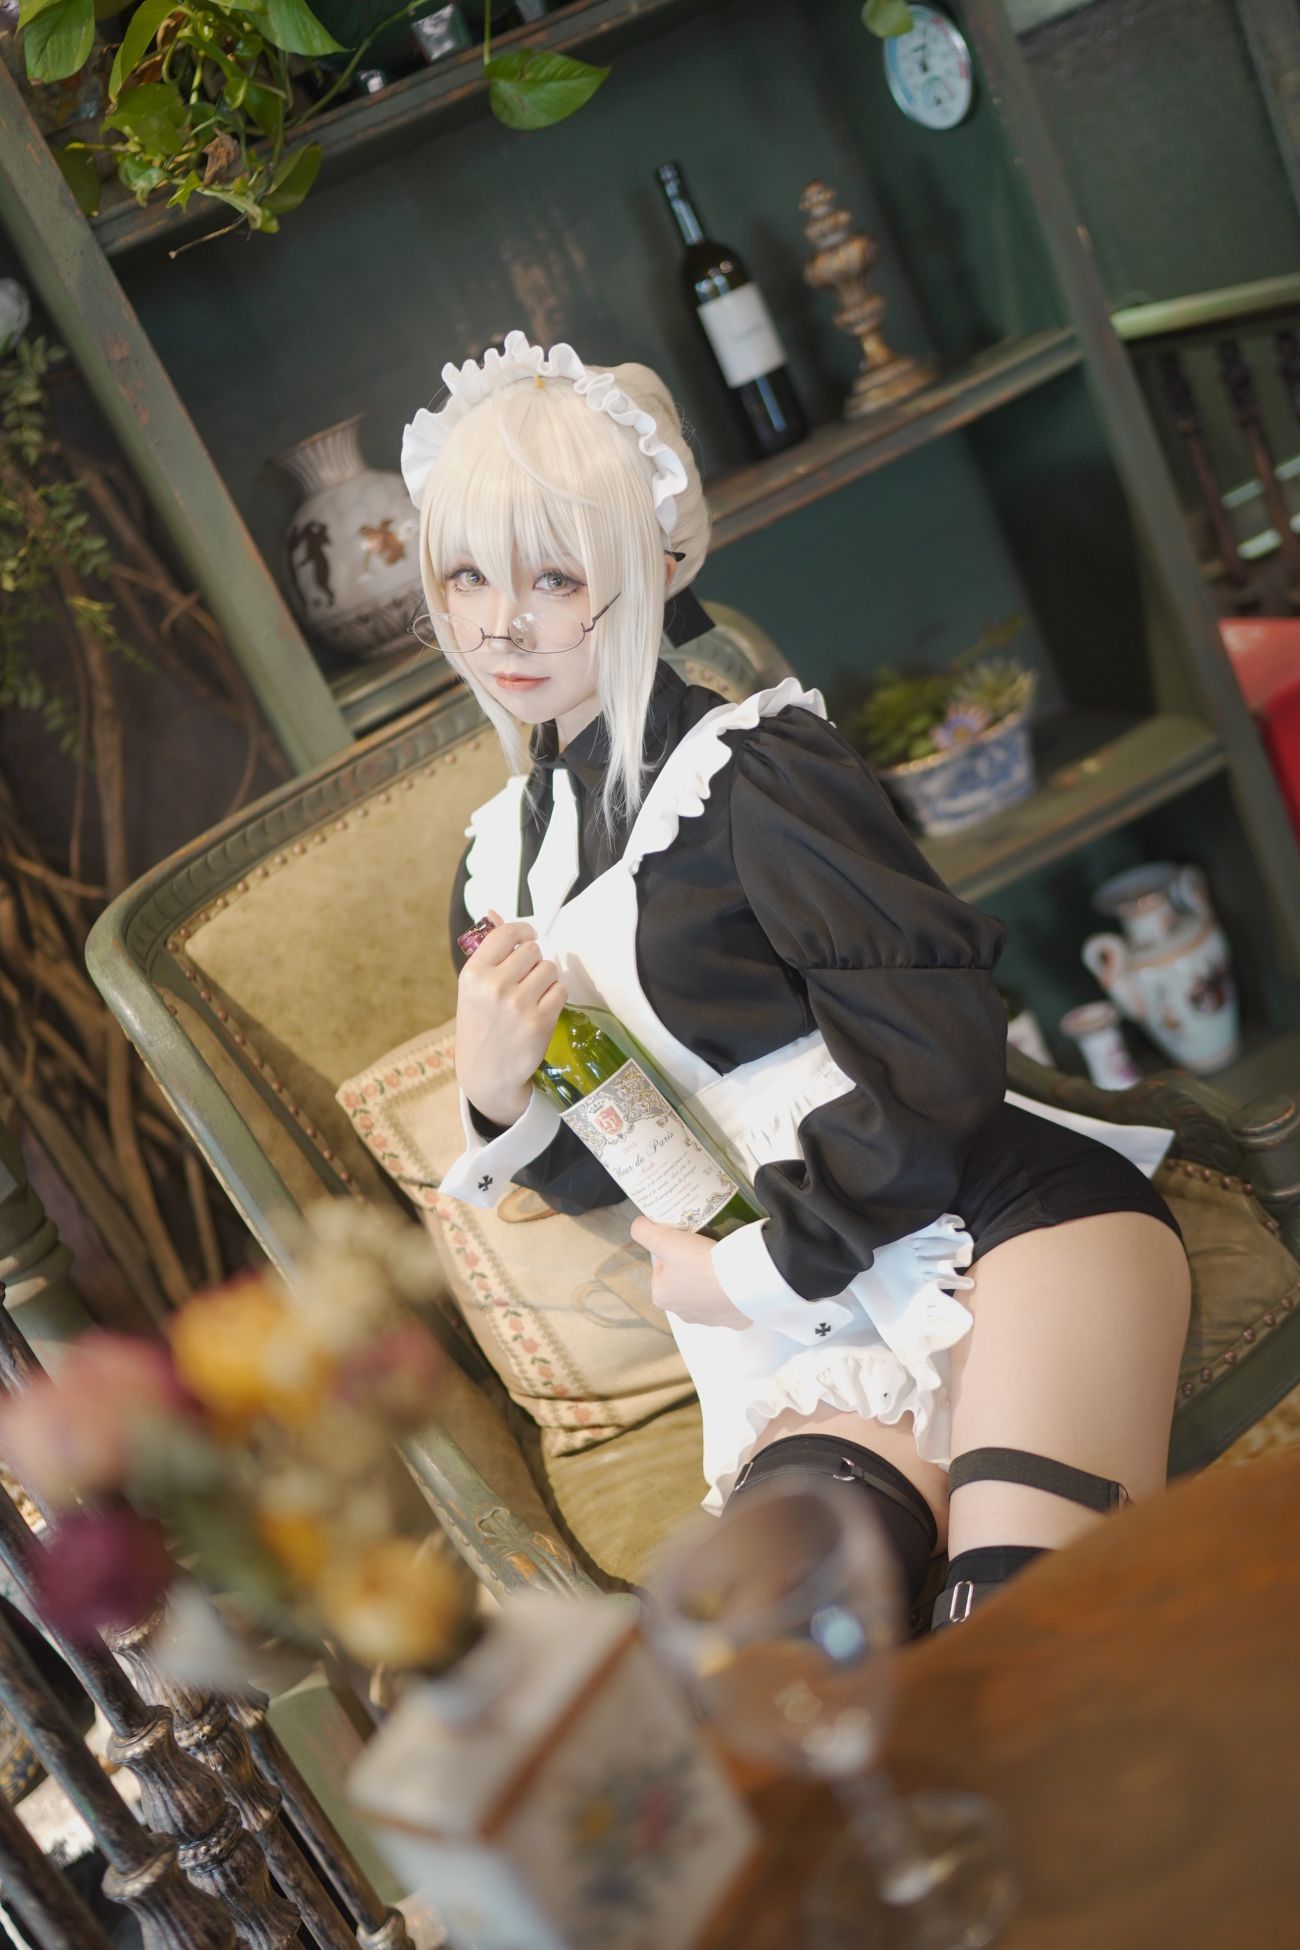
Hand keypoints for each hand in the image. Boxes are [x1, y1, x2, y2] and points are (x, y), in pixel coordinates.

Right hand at [456, 910, 565, 1126]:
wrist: (486, 1072)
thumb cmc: (480, 1024)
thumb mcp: (474, 986)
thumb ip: (488, 948)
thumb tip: (494, 911)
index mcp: (473, 973)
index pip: (506, 933)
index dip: (523, 931)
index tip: (528, 937)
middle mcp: (494, 986)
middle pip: (533, 950)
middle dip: (534, 960)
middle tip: (526, 978)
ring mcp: (518, 1005)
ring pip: (550, 969)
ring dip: (547, 978)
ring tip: (533, 995)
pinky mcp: (539, 1022)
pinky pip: (561, 990)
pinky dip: (555, 997)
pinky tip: (542, 1008)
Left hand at [630, 1218, 750, 1328]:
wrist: (743, 1281)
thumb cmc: (699, 1261)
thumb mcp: (664, 1239)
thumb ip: (643, 1230)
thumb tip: (639, 1226)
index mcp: (661, 1296)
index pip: (662, 1266)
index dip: (673, 1250)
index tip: (688, 1243)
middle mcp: (681, 1313)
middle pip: (682, 1280)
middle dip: (691, 1266)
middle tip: (706, 1249)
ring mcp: (708, 1320)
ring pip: (705, 1293)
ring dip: (710, 1280)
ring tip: (722, 1263)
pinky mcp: (733, 1321)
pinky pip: (728, 1303)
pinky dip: (730, 1292)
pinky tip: (736, 1279)